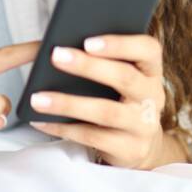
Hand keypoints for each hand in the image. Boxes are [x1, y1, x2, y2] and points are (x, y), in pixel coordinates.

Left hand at [28, 33, 169, 169]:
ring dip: (68, 103)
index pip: (147, 50)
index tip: (88, 41)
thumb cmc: (122, 100)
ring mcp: (144, 126)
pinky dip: (64, 128)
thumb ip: (106, 62)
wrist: (142, 145)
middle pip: (124, 78)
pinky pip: (93, 137)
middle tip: (56, 56)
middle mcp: (153, 97)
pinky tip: (41, 121)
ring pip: (105, 112)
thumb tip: (64, 49)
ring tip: (38, 98)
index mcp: (152, 71)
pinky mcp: (130, 150)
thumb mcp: (124, 79)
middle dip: (88, 66)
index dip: (120, 44)